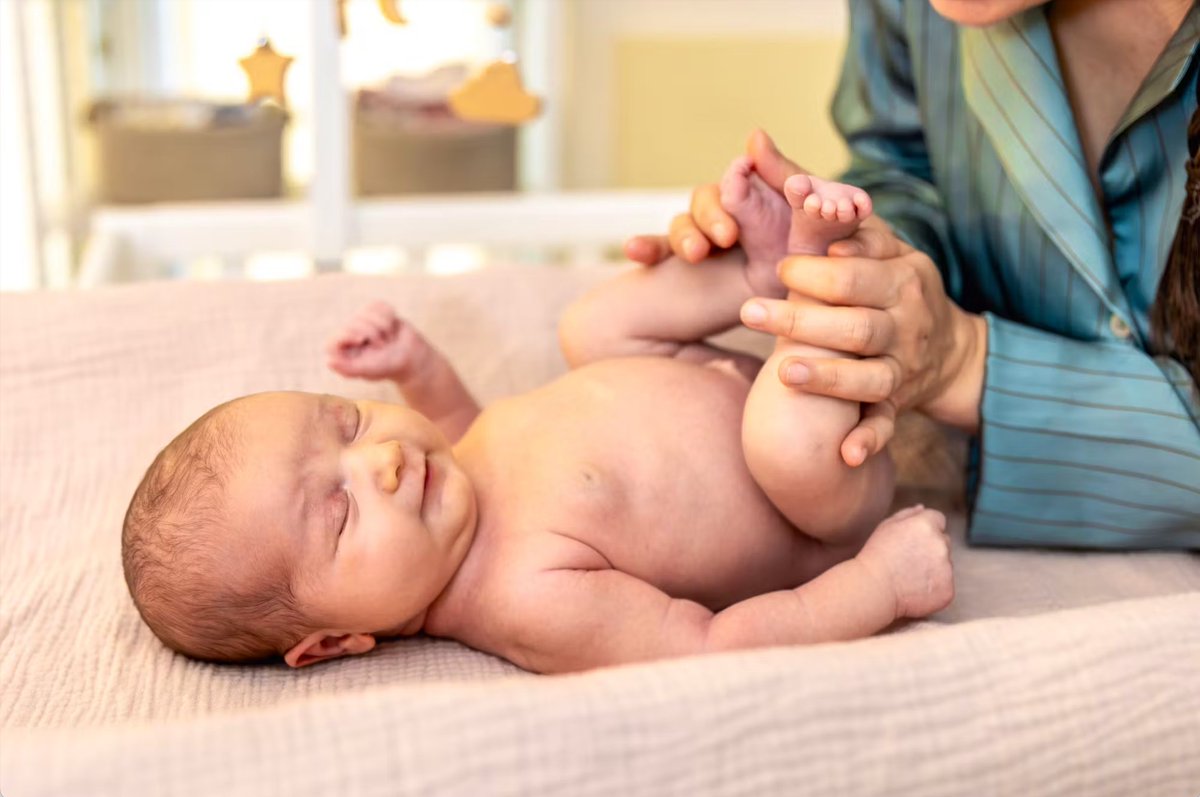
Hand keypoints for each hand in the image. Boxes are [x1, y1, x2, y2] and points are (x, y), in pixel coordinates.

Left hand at [326, 300, 422, 380]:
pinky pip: (378, 305)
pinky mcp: (376, 312)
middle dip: (371, 332)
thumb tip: (328, 361)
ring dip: (383, 325)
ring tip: (388, 338)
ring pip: (366, 311)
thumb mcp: (367, 370)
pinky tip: (392, 327)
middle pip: (352, 322)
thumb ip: (347, 368)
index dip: (346, 335)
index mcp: (344, 352)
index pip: (333, 340)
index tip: (361, 339)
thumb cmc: (389, 366)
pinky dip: (389, 315)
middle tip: (382, 345)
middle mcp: (350, 336)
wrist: (413, 357)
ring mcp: (363, 322)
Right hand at [623, 129, 805, 265]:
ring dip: (685, 235)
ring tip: (696, 255)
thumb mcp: (817, 243)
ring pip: (684, 223)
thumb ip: (809, 202)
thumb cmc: (813, 275)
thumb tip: (768, 143)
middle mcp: (734, 216)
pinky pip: (660, 250)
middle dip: (712, 214)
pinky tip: (634, 250)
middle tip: (726, 237)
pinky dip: (646, 246)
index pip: (743, 177)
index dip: (739, 180)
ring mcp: (707, 240)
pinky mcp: (685, 266)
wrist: (800, 327)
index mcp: (767, 205)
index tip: (743, 176)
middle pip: (708, 197)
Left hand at [739, 220, 987, 465]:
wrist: (952, 349)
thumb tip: (802, 187)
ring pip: (869, 378)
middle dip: (802, 320)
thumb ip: (848, 221)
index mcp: (903, 282)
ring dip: (829, 379)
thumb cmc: (897, 286)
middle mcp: (905, 328)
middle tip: (749, 312)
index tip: (779, 267)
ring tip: (785, 372)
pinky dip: (868, 441)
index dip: (817, 271)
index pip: (857, 275)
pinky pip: (885, 427)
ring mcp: (902, 370)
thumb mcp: (887, 248)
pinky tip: (843, 454)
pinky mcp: (897, 405)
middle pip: (855, 326)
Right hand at [858, 505, 952, 619]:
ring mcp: (947, 568)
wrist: (874, 588)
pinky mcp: (948, 589)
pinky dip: (934, 588)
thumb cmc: (876, 556)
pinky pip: (945, 585)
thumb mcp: (886, 526)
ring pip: (945, 564)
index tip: (913, 541)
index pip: (938, 519)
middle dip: (931, 548)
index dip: (925, 530)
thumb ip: (907, 514)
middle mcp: (941, 544)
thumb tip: (922, 508)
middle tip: (908, 560)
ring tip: (909, 576)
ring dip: (933, 568)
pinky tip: (915, 589)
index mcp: (926, 525)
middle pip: (944, 541)